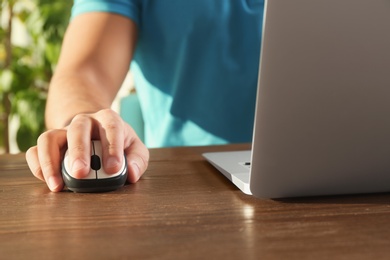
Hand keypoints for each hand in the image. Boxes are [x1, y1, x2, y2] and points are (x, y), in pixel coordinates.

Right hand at [25, 109, 148, 191]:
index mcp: (108, 119)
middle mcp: (84, 121)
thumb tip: (132, 174)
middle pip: (78, 129)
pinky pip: (35, 150)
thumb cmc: (119, 143)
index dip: (112, 147)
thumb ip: (138, 159)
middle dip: (78, 151)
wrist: (95, 130)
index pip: (111, 127)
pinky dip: (38, 166)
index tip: (113, 169)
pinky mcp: (49, 143)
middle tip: (80, 173)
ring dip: (50, 161)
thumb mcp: (134, 148)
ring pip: (49, 138)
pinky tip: (49, 181)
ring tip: (57, 185)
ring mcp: (63, 131)